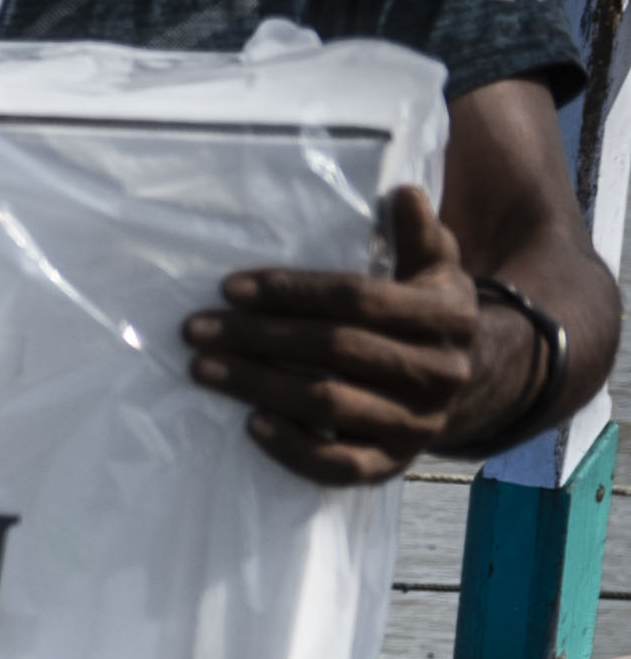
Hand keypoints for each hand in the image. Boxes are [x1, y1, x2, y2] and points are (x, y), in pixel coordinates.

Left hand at [187, 185, 519, 486]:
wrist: (461, 386)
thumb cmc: (423, 314)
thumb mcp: (433, 270)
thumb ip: (417, 235)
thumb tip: (404, 193)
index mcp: (450, 316)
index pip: (358, 299)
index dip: (292, 292)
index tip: (229, 287)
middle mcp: (442, 372)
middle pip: (335, 349)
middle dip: (259, 336)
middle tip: (196, 330)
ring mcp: (420, 423)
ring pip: (328, 403)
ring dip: (259, 386)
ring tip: (203, 369)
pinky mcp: (394, 464)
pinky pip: (339, 465)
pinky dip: (293, 448)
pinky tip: (251, 424)